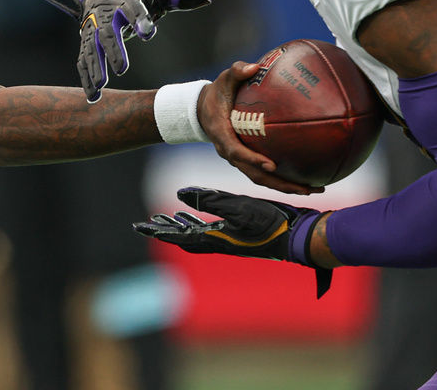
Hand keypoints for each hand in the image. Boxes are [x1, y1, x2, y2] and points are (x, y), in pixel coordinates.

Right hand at [67, 0, 210, 101]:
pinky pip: (83, 59)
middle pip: (107, 31)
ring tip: (100, 86)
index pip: (131, 7)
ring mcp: (92, 27)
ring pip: (91, 48)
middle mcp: (104, 13)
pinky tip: (92, 96)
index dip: (139, 19)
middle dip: (114, 50)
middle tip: (122, 69)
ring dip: (95, 67)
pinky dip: (86, 77)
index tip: (149, 32)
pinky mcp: (86, 40)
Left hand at [134, 186, 332, 296]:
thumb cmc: (269, 223)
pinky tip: (196, 214)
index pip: (179, 236)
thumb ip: (209, 200)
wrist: (296, 237)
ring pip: (195, 234)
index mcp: (215, 238)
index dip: (159, 231)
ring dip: (179, 226)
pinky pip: (209, 230)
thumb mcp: (238, 207)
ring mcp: (228, 239)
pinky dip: (197, 222)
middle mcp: (218, 241)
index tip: (140, 227)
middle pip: (183, 237)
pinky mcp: (237, 234)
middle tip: (146, 225)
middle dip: (164, 230)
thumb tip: (180, 195)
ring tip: (166, 219)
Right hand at [198, 62, 323, 194]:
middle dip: (280, 184)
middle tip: (307, 188)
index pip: (236, 152)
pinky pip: (263, 172)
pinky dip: (282, 177)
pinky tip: (304, 177)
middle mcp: (229, 151)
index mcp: (222, 134)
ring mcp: (238, 158)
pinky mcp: (245, 159)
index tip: (272, 165)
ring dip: (285, 186)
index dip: (252, 160)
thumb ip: (236, 71)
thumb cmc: (216, 93)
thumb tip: (254, 66)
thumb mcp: (223, 79)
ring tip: (313, 188)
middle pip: (254, 174)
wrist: (202, 109)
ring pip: (260, 178)